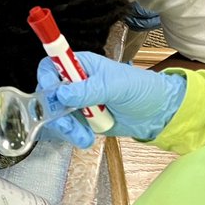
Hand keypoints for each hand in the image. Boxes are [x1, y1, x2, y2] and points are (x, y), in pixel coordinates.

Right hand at [36, 52, 186, 145]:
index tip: (52, 95)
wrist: (157, 114)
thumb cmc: (142, 89)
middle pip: (49, 95)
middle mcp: (75, 83)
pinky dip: (74, 136)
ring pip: (56, 116)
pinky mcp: (82, 120)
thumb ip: (89, 89)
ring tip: (83, 136)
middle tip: (66, 124)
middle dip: (55, 113)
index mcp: (82, 66)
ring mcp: (78, 103)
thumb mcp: (117, 86)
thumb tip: (62, 93)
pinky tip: (86, 138)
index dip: (46, 78)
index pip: (52, 66)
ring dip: (66, 129)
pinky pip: (68, 129)